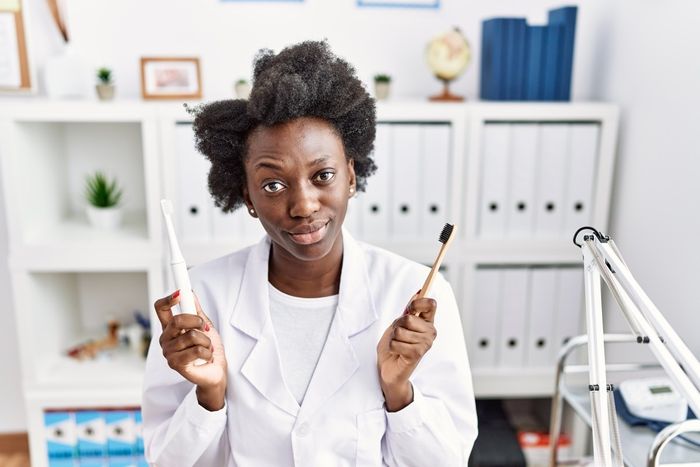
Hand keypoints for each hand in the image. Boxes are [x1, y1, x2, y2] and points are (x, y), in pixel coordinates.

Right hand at [154, 290, 226, 409]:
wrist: (216, 372)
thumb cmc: (208, 349)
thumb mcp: (204, 326)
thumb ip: (196, 311)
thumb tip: (189, 293)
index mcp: (170, 328)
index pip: (161, 308)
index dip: (168, 299)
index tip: (180, 293)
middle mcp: (165, 339)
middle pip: (177, 320)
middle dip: (197, 322)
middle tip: (205, 329)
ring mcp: (168, 352)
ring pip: (192, 336)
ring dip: (206, 341)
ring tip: (207, 348)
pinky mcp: (175, 364)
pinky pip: (196, 350)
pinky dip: (207, 352)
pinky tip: (205, 358)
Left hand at [376, 293, 436, 410]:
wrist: (389, 368)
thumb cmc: (395, 345)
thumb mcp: (400, 323)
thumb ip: (410, 310)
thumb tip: (419, 292)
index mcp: (428, 323)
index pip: (430, 304)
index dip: (417, 303)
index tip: (410, 309)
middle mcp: (430, 333)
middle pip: (408, 318)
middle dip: (397, 326)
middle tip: (398, 335)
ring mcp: (425, 344)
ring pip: (400, 331)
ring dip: (393, 338)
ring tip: (398, 345)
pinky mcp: (417, 354)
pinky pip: (396, 343)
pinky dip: (392, 347)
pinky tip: (397, 353)